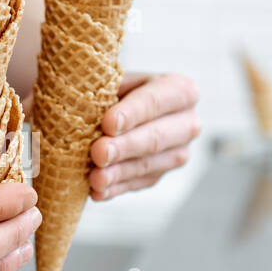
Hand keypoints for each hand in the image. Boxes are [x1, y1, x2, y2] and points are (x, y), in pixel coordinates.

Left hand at [89, 73, 199, 200]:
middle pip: (156, 137)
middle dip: (125, 146)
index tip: (108, 124)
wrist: (120, 108)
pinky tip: (98, 191)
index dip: (132, 113)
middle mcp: (187, 123)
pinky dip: (116, 188)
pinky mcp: (161, 174)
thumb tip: (84, 105)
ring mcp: (178, 153)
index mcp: (180, 90)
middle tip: (99, 153)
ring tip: (95, 178)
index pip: (156, 101)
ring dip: (119, 173)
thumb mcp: (113, 78)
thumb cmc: (115, 88)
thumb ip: (104, 87)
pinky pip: (139, 183)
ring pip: (149, 165)